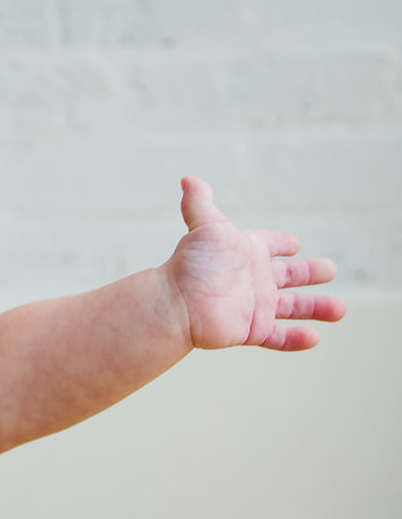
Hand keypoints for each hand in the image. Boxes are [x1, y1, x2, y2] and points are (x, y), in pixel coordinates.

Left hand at [164, 177, 345, 350]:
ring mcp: (254, 306)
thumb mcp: (205, 228)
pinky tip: (314, 336)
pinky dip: (295, 339)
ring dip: (316, 308)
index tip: (293, 243)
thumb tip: (188, 178)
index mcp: (246, 252)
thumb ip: (200, 203)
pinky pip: (278, 337)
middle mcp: (253, 279)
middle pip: (289, 275)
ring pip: (292, 307)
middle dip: (311, 273)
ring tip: (339, 309)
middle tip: (330, 269)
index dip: (281, 242)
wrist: (179, 304)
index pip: (269, 244)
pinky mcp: (251, 330)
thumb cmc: (192, 265)